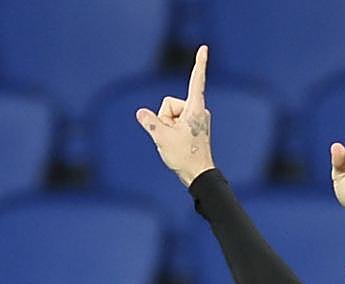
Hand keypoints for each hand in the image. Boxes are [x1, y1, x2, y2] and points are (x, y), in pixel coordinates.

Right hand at [136, 45, 215, 186]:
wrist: (198, 175)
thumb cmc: (184, 157)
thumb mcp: (162, 138)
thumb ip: (150, 122)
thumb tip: (140, 113)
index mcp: (195, 108)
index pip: (196, 80)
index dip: (199, 63)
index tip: (204, 47)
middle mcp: (198, 110)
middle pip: (169, 104)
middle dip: (165, 119)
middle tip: (173, 138)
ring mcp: (196, 118)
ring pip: (171, 114)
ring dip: (168, 127)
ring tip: (176, 142)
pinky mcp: (193, 126)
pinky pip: (174, 122)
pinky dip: (171, 131)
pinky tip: (177, 144)